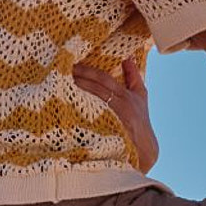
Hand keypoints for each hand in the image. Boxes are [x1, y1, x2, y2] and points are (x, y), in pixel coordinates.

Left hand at [74, 54, 157, 172]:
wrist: (143, 148)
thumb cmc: (140, 119)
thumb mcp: (140, 96)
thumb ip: (133, 76)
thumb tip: (127, 57)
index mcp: (126, 97)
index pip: (105, 80)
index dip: (89, 72)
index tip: (75, 65)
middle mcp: (120, 107)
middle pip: (96, 89)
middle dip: (79, 78)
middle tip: (63, 71)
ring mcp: (112, 121)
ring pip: (90, 103)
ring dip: (76, 92)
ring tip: (61, 84)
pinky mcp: (105, 133)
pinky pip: (88, 121)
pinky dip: (77, 112)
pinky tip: (65, 106)